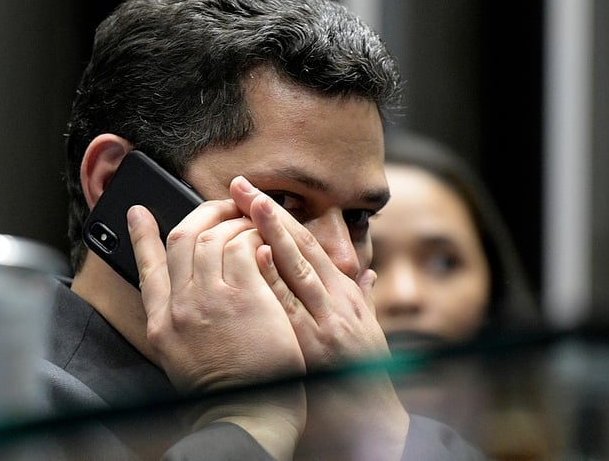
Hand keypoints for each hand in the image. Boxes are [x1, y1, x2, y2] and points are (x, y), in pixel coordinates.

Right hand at [127, 202, 305, 458]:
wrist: (246, 416)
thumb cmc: (227, 394)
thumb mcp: (183, 358)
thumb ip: (180, 322)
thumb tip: (189, 291)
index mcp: (161, 325)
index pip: (146, 267)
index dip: (141, 236)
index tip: (137, 212)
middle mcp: (179, 306)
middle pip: (181, 239)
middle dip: (203, 214)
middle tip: (222, 207)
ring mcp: (209, 298)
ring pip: (213, 236)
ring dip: (234, 222)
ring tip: (251, 221)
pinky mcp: (244, 295)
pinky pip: (244, 247)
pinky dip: (253, 236)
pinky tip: (264, 241)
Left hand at [229, 176, 388, 367]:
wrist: (364, 424)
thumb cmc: (361, 377)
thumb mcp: (366, 333)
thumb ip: (361, 299)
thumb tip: (366, 272)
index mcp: (346, 298)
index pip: (313, 246)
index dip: (284, 217)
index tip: (259, 195)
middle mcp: (337, 304)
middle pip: (301, 247)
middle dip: (270, 213)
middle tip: (242, 185)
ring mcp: (323, 324)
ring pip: (294, 268)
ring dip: (267, 234)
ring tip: (241, 207)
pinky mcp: (309, 347)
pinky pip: (282, 307)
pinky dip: (267, 280)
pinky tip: (248, 257)